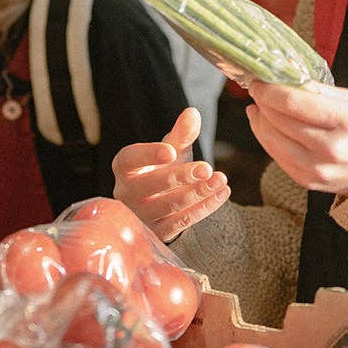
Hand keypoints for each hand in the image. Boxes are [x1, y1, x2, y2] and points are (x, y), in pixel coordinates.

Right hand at [113, 107, 230, 241]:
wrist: (159, 205)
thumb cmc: (161, 170)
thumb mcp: (170, 150)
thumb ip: (181, 133)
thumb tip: (193, 113)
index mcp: (124, 168)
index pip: (130, 159)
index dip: (149, 155)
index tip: (171, 151)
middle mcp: (127, 193)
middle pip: (152, 185)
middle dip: (181, 176)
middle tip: (207, 168)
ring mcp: (141, 216)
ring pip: (170, 205)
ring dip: (198, 192)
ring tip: (221, 180)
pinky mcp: (158, 234)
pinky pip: (182, 222)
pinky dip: (205, 207)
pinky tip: (222, 193)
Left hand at [246, 81, 347, 195]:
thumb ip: (319, 90)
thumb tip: (286, 78)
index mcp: (344, 121)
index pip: (293, 103)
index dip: (269, 91)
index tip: (258, 82)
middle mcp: (329, 148)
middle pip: (279, 121)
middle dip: (262, 103)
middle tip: (257, 91)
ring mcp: (317, 169)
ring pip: (272, 141)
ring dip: (259, 122)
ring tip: (258, 108)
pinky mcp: (308, 182)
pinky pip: (277, 158)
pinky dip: (267, 139)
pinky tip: (266, 127)